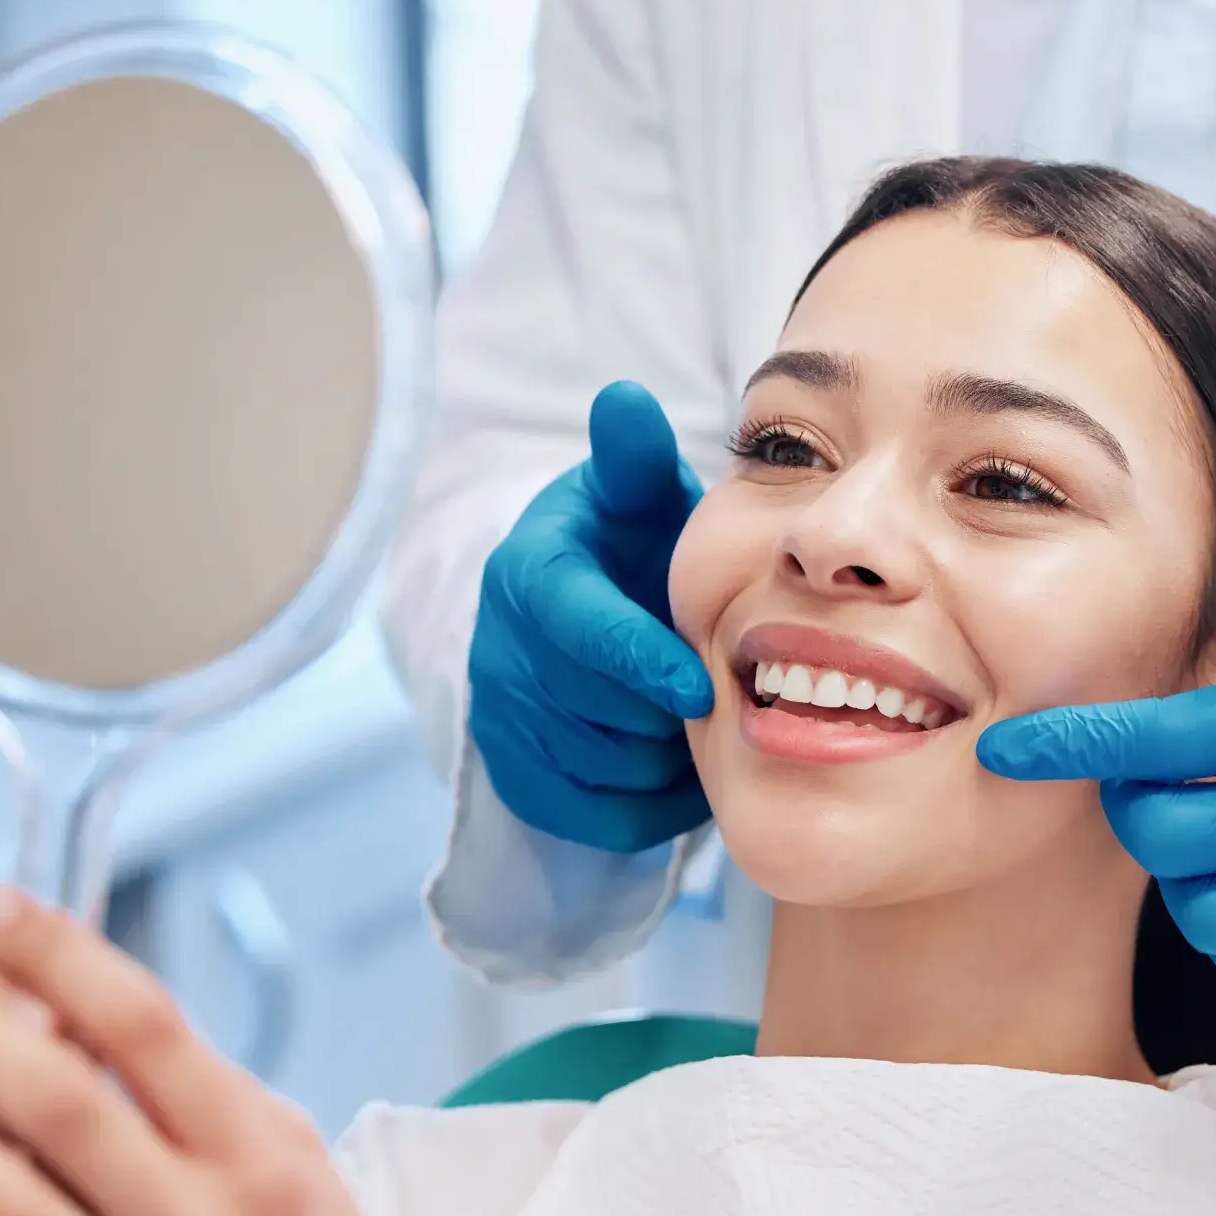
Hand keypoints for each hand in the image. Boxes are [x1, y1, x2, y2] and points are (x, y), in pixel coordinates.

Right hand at [469, 379, 712, 850]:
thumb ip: (635, 458)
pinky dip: (648, 804)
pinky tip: (674, 764)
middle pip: (595, 710)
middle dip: (663, 711)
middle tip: (716, 695)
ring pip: (600, 770)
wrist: (578, 614)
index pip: (578, 630)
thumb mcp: (634, 497)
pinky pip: (594, 816)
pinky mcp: (515, 776)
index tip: (700, 688)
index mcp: (528, 575)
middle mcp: (499, 649)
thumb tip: (625, 398)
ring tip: (695, 724)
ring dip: (662, 757)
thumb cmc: (627, 548)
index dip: (640, 663)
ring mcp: (501, 718)